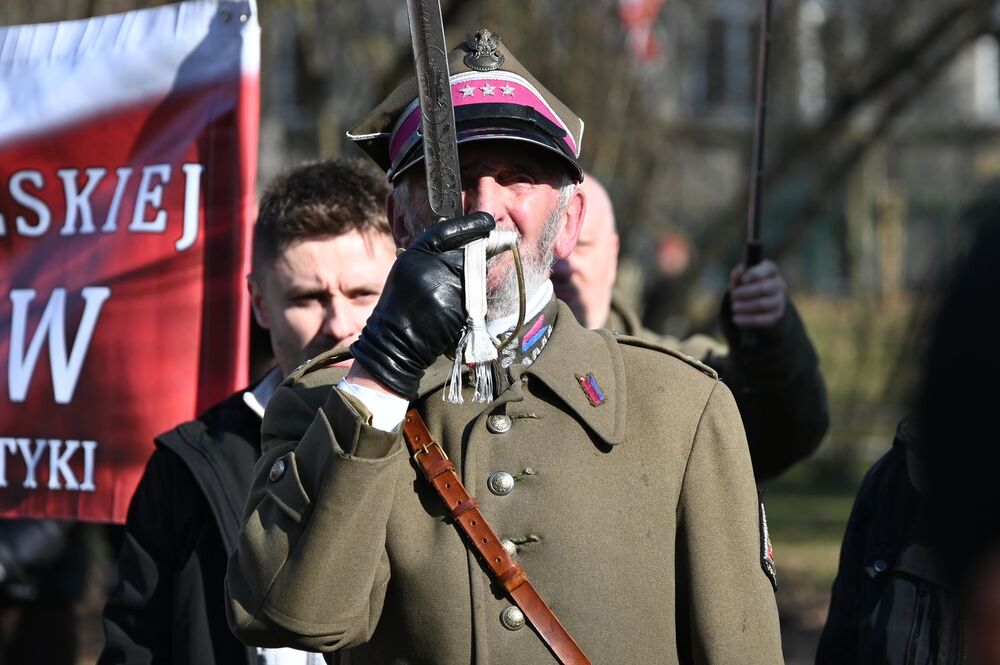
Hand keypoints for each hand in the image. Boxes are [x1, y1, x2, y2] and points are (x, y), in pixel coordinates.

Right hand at [350, 213, 495, 399]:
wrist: (396, 340)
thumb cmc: (401, 306)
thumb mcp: (408, 270)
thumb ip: (431, 255)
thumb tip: (463, 243)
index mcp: (416, 253)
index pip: (447, 230)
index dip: (471, 224)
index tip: (487, 220)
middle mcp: (433, 265)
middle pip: (470, 251)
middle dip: (478, 254)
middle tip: (480, 258)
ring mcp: (449, 285)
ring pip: (476, 274)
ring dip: (474, 280)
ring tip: (453, 292)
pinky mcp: (460, 305)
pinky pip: (476, 296)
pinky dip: (472, 299)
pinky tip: (456, 306)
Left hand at [728, 259, 785, 328]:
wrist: (755, 301)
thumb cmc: (746, 284)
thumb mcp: (740, 277)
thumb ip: (738, 274)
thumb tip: (739, 274)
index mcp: (770, 270)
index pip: (769, 268)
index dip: (756, 273)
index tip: (743, 279)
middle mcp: (778, 284)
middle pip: (764, 288)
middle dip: (746, 292)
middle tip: (733, 295)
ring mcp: (779, 300)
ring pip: (763, 305)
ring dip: (745, 307)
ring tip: (733, 307)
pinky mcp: (776, 315)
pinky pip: (763, 320)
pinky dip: (747, 320)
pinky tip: (736, 319)